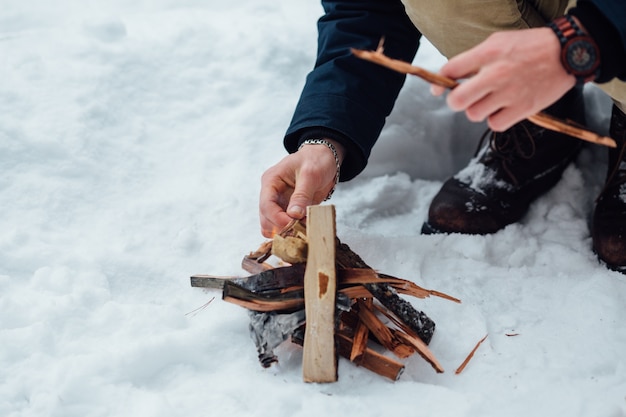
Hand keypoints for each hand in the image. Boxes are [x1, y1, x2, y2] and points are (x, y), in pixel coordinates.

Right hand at [259, 139, 343, 237]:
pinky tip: (304, 228)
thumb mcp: (311, 174)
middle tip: (300, 230)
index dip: (277, 218)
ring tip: (303, 229)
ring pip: (272, 226)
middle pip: (266, 219)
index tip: (293, 224)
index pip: (266, 205)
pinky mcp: (288, 210)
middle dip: (281, 227)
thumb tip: (294, 215)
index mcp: (271, 181)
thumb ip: (302, 194)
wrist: (325, 158)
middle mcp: (271, 194)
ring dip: (285, 232)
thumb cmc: (316, 160)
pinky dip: (292, 232)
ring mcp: (279, 203)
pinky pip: (284, 226)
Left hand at [431, 27, 575, 130]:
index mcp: (488, 53)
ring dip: (479, 110)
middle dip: (456, 102)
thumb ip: (475, 59)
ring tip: (492, 100)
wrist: (568, 52)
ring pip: (474, 115)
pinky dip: (496, 120)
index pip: (450, 71)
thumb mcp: (498, 42)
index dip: (439, 83)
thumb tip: (451, 78)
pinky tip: (504, 109)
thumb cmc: (530, 47)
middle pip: (457, 101)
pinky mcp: (523, 108)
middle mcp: (496, 74)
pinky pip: (494, 124)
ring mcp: (509, 93)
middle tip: (465, 99)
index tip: (439, 89)